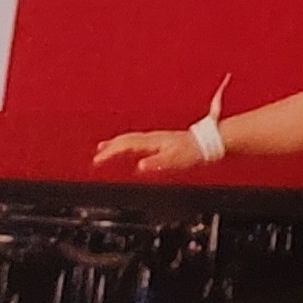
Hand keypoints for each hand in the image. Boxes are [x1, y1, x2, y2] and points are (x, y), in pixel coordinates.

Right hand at [92, 128, 206, 175]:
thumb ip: (156, 163)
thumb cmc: (191, 152)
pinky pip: (137, 141)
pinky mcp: (160, 141)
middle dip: (110, 147)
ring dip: (116, 143)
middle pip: (126, 139)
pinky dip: (127, 144)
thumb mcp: (173, 161)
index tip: (97, 160)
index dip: (111, 152)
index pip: (126, 145)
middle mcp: (152, 137)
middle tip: (96, 155)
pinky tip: (127, 149)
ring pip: (130, 138)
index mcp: (152, 141)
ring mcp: (156, 138)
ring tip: (103, 148)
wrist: (206, 142)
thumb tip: (140, 166)